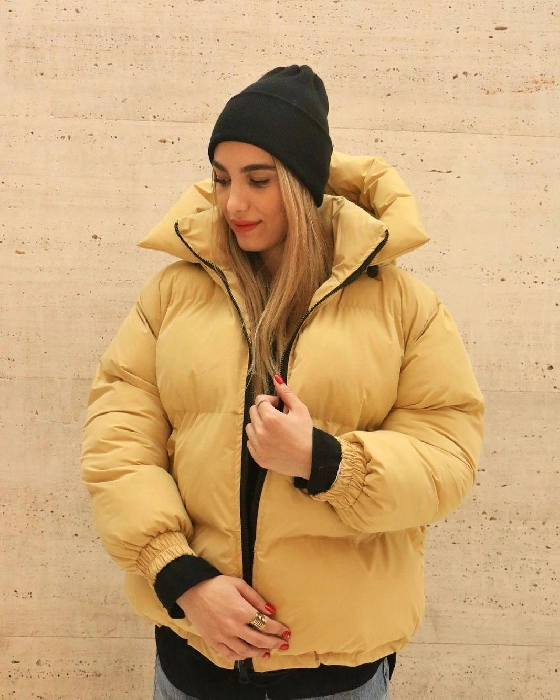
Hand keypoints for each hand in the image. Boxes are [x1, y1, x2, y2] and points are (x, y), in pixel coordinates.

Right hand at [176, 575, 290, 660]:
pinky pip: (229, 655)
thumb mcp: (239, 584)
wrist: (191, 591)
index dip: (278, 629)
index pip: (265, 624)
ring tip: (268, 651)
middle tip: (283, 644)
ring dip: (259, 652)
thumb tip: (271, 610)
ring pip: (245, 651)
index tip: (286, 631)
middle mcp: (233, 627)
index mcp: (241, 611)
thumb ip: (256, 598)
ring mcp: (222, 637)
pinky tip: (248, 654)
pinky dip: (241, 657)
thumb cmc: (216, 585)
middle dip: (274, 643)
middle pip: (259, 640)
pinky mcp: (213, 641)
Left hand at [246, 375, 312, 478]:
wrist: (311, 460)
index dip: (269, 400)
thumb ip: (286, 393)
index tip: (278, 405)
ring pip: (249, 427)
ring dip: (258, 424)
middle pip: (252, 412)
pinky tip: (271, 440)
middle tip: (277, 416)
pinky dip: (257, 439)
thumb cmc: (307, 433)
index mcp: (270, 418)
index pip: (259, 401)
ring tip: (273, 429)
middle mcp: (261, 432)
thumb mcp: (300, 410)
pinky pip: (250, 442)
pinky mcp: (258, 457)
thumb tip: (276, 378)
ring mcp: (258, 446)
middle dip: (263, 411)